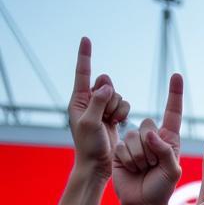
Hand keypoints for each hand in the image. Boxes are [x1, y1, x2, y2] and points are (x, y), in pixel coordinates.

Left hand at [68, 37, 129, 176]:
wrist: (96, 165)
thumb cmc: (89, 146)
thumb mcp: (91, 122)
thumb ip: (98, 101)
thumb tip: (106, 84)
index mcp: (79, 100)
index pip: (82, 72)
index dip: (85, 56)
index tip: (87, 39)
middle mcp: (89, 102)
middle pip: (106, 85)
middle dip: (111, 97)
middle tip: (109, 115)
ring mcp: (101, 110)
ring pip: (116, 96)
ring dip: (119, 107)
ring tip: (114, 122)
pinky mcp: (111, 118)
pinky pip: (122, 105)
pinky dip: (124, 111)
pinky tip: (120, 122)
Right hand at [112, 75, 182, 204]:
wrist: (142, 204)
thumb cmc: (161, 189)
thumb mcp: (172, 171)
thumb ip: (164, 150)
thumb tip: (148, 132)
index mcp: (169, 140)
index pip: (172, 113)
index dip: (174, 94)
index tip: (176, 75)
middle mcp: (152, 138)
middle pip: (147, 125)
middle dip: (150, 149)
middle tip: (153, 166)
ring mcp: (135, 143)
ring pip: (133, 137)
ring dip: (139, 157)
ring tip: (143, 170)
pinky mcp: (120, 149)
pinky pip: (122, 146)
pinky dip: (129, 160)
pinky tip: (132, 169)